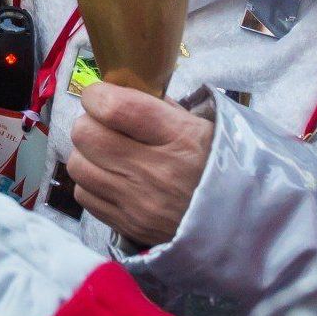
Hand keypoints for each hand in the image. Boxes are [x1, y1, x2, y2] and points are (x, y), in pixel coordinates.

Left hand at [66, 81, 213, 247]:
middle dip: (89, 122)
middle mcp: (154, 172)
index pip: (114, 107)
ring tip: (107, 153)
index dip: (97, 95)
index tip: (101, 95)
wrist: (238, 223)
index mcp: (178, 138)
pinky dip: (91, 182)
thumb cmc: (215, 164)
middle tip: (104, 125)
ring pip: (78, 165)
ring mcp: (137, 203)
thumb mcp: (199, 126)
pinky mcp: (127, 226)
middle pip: (86, 134)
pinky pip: (84, 195)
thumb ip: (157, 106)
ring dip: (87, 154)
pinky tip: (110, 178)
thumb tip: (115, 89)